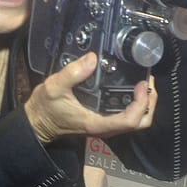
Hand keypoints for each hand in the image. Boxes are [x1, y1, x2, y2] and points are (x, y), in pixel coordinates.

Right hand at [24, 52, 157, 143]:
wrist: (37, 122)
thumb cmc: (45, 108)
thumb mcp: (54, 87)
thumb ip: (73, 73)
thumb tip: (92, 58)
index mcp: (97, 123)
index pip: (130, 120)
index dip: (141, 102)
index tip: (141, 84)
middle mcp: (105, 128)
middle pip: (140, 123)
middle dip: (149, 103)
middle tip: (147, 81)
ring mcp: (106, 125)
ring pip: (136, 121)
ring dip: (144, 103)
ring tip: (143, 82)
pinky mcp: (104, 120)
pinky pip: (127, 116)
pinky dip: (135, 103)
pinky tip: (131, 88)